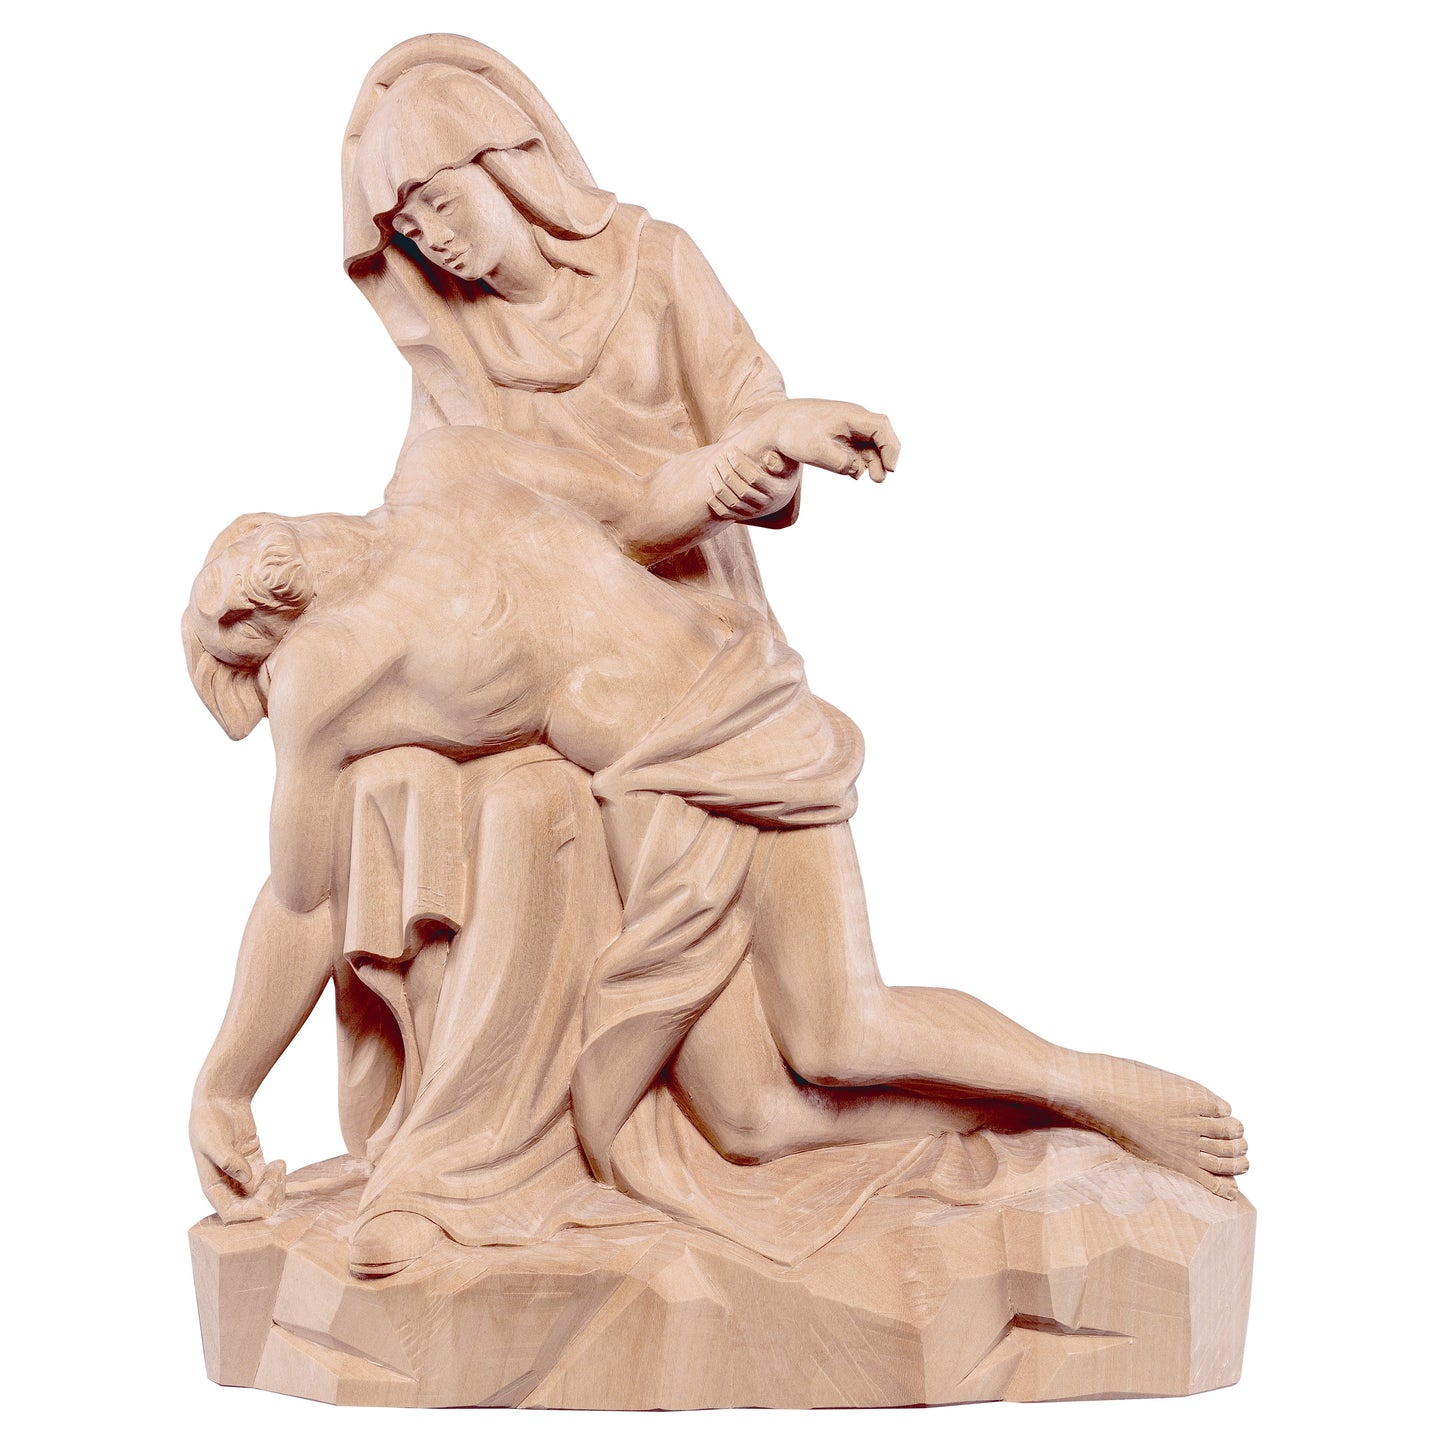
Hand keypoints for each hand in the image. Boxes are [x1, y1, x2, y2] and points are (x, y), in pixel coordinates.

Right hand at [190, 1089, 285, 1222]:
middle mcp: (227, 1185)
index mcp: (212, 1186)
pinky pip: (268, 1180)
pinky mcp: (254, 1163)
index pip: (231, 1213)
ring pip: (262, 1194)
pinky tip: (279, 1163)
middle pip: (250, 1207)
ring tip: (278, 1167)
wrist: (220, 1100)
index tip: (265, 1204)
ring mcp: (242, 1174)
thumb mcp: (214, 1141)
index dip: (248, 1215)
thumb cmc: (209, 1121)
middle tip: (275, 1177)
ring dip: (274, 1187)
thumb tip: (245, 1177)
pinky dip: (277, 1177)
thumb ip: (228, 1161)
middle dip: (266, 1199)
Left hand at [708, 447, 799, 521]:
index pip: (755, 478)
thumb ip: (778, 460)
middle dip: (727, 472)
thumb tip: (767, 457)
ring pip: (731, 502)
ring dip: (718, 484)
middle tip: (719, 457)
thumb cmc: (782, 469)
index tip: (731, 450)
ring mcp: (754, 513)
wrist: (782, 490)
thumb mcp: (787, 463)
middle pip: (742, 491)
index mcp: (778, 491)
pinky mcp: (743, 517)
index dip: (741, 464)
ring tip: (711, 467)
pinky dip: (715, 503)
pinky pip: (725, 514)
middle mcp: (766, 505)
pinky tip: (710, 489)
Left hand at [757, 399, 900, 481]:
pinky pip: (858, 447)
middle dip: (885, 457)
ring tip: (873, 479)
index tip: (890, 469)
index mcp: (850, 415)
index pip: (881, 427)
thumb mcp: (815, 451)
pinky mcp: (841, 435)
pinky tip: (855, 474)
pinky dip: (861, 460)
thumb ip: (840, 462)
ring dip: (874, 461)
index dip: (891, 448)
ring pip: (870, 444)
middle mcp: (853, 418)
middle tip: (879, 479)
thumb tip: (857, 469)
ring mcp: (848, 426)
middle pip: (880, 435)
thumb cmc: (794, 434)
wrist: (776, 423)